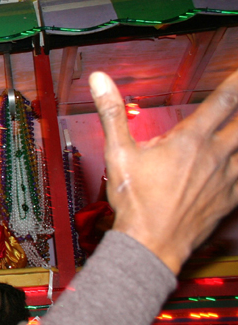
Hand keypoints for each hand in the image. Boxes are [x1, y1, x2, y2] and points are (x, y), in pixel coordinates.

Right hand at [89, 69, 237, 274]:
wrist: (152, 244)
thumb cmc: (136, 201)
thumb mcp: (118, 153)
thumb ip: (112, 113)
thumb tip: (99, 79)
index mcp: (190, 141)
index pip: (223, 102)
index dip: (237, 82)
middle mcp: (215, 156)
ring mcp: (227, 178)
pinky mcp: (230, 198)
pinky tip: (237, 165)